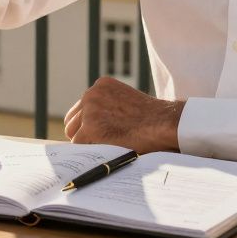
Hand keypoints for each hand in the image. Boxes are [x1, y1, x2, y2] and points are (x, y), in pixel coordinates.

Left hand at [64, 77, 183, 152]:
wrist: (164, 123)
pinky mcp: (90, 128)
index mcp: (101, 85)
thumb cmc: (153, 118)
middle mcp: (91, 94)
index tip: (98, 134)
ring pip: (74, 134)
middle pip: (72, 120)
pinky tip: (107, 151)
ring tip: (106, 148)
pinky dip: (90, 152)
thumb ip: (109, 108)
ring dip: (87, 143)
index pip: (81, 108)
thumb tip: (95, 126)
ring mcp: (89, 110)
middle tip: (100, 145)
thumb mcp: (127, 103)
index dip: (88, 124)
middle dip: (83, 133)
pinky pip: (79, 145)